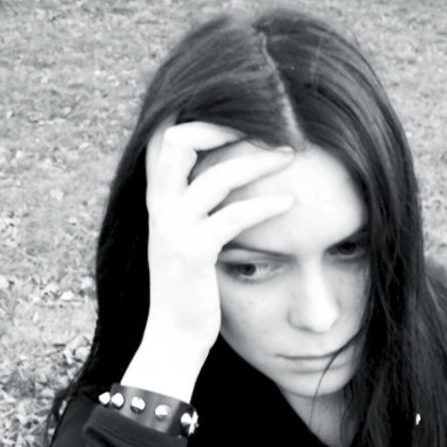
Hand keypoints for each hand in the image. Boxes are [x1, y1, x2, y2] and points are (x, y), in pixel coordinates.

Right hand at [121, 121, 294, 399]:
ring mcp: (172, 229)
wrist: (173, 337)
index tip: (236, 109)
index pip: (161, 138)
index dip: (192, 114)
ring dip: (255, 161)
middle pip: (177, 139)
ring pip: (213, 176)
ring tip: (289, 156)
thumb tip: (223, 179)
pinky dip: (263, 206)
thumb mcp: (182, 238)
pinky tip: (290, 203)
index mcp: (157, 200)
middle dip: (222, 124)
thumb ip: (193, 206)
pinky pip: (232, 218)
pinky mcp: (193, 253)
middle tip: (266, 124)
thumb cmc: (189, 288)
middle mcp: (159, 208)